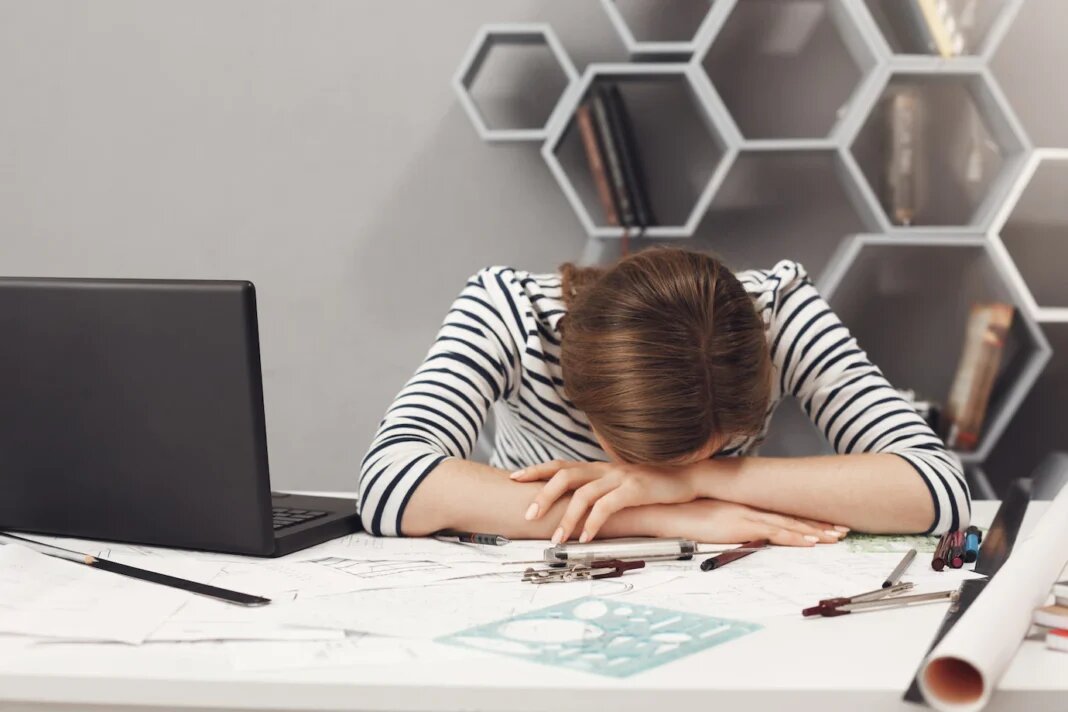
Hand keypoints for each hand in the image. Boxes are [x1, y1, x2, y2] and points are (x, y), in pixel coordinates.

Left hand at [511, 459, 698, 543]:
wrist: (687, 478)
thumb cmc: (651, 486)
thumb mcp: (619, 486)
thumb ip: (598, 492)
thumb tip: (573, 509)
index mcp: (597, 468)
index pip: (560, 465)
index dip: (536, 470)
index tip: (513, 478)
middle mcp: (604, 469)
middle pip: (565, 475)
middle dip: (543, 495)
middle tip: (528, 515)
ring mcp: (620, 477)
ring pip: (584, 493)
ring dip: (568, 517)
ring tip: (558, 538)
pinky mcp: (635, 489)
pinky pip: (608, 505)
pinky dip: (594, 522)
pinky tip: (588, 537)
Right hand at [648, 499, 845, 546]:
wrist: (665, 511)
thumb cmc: (682, 516)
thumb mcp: (710, 520)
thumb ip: (726, 524)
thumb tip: (738, 535)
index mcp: (743, 507)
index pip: (780, 514)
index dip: (804, 519)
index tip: (824, 524)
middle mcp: (749, 508)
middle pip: (790, 517)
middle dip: (818, 524)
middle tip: (842, 529)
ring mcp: (746, 516)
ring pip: (788, 524)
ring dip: (814, 531)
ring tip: (836, 537)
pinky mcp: (740, 526)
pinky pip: (773, 533)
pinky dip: (794, 536)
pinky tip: (810, 541)